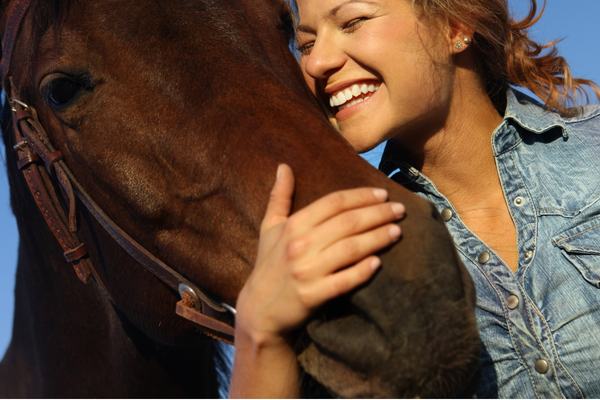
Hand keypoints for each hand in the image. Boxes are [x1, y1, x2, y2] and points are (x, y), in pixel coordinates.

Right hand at [236, 163, 403, 344]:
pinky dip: (362, 271)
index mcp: (292, 226)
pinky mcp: (312, 295)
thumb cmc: (268, 266)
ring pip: (350, 249)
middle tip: (399, 210)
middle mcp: (299, 245)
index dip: (361, 196)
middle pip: (347, 222)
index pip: (333, 203)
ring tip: (397, 231)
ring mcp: (306, 271)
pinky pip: (344, 281)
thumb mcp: (269, 228)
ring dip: (377, 238)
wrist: (259, 311)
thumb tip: (283, 166)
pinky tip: (378, 262)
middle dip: (377, 213)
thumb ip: (279, 196)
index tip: (382, 194)